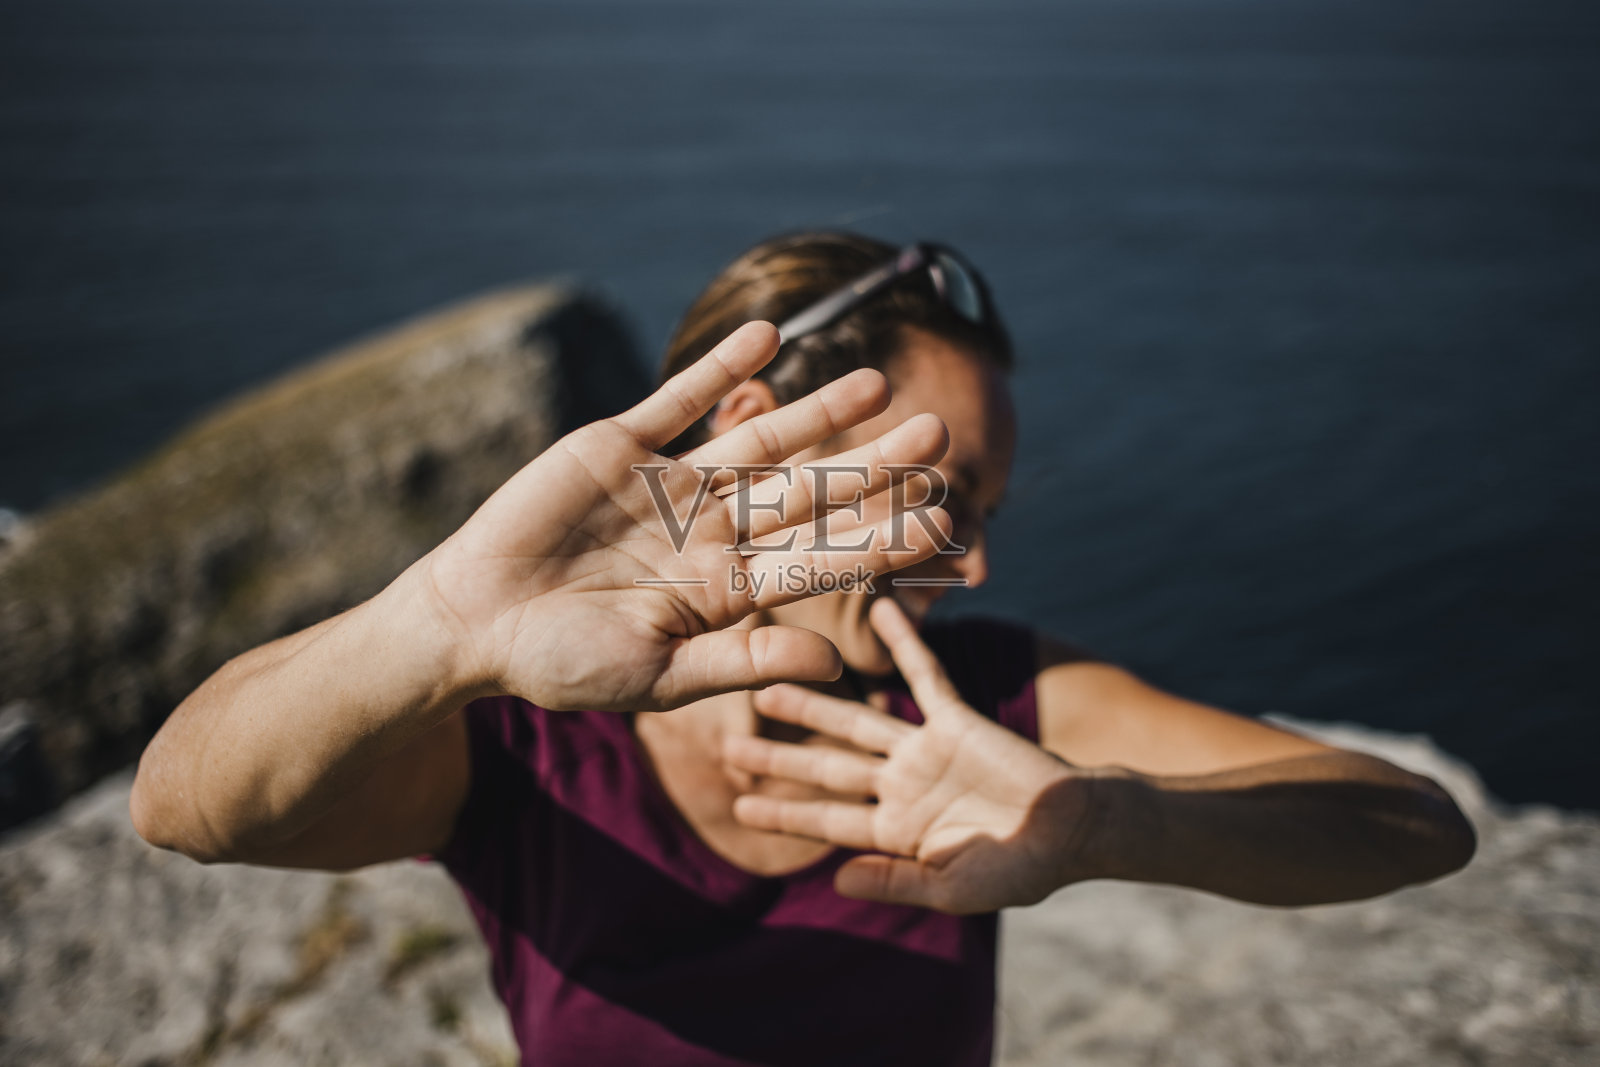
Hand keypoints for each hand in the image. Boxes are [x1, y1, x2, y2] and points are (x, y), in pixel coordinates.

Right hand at [422, 322, 952, 711]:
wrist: (473, 621)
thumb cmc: (560, 663)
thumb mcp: (655, 674)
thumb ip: (743, 662)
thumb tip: (835, 663)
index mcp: (726, 592)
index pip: (820, 561)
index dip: (881, 541)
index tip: (945, 523)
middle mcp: (712, 533)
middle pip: (808, 494)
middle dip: (870, 469)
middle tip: (939, 439)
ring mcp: (670, 485)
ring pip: (759, 440)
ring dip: (815, 410)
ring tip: (876, 381)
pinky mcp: (622, 444)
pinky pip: (679, 397)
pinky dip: (722, 368)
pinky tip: (769, 336)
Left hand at [725, 597, 1097, 913]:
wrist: (1076, 830)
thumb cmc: (1021, 869)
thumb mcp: (953, 886)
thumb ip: (895, 880)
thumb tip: (835, 881)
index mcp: (896, 830)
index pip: (826, 820)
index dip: (783, 814)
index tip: (737, 805)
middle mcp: (900, 785)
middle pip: (826, 767)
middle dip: (778, 758)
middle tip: (727, 745)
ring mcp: (925, 750)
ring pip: (857, 721)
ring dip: (814, 703)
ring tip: (767, 686)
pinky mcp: (957, 720)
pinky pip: (925, 675)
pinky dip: (902, 643)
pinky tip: (877, 614)